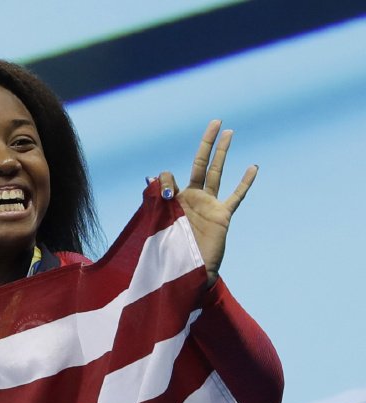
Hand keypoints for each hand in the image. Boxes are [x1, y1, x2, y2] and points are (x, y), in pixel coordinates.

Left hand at [156, 120, 256, 287]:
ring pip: (217, 173)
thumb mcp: (157, 223)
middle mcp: (192, 199)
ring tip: (229, 132)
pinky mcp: (222, 217)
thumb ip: (156, 199)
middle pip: (200, 164)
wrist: (185, 274)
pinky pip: (236, 197)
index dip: (166, 180)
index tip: (165, 192)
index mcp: (174, 200)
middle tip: (216, 121)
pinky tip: (253, 167)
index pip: (171, 177)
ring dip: (223, 153)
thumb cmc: (167, 253)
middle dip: (207, 143)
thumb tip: (155, 175)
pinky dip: (244, 183)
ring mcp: (209, 206)